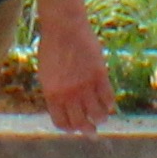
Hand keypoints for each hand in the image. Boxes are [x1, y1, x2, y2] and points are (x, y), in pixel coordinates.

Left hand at [36, 9, 111, 134]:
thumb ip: (55, 92)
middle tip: (92, 130)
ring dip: (101, 118)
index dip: (70, 128)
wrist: (64, 26)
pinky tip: (108, 103)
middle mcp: (69, 94)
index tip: (75, 127)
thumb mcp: (47, 74)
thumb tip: (64, 108)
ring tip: (102, 116)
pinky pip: (108, 98)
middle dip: (87, 129)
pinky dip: (109, 104)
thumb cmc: (52, 48)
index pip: (62, 123)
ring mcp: (85, 85)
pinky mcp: (99, 75)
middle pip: (81, 123)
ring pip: (98, 114)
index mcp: (52, 95)